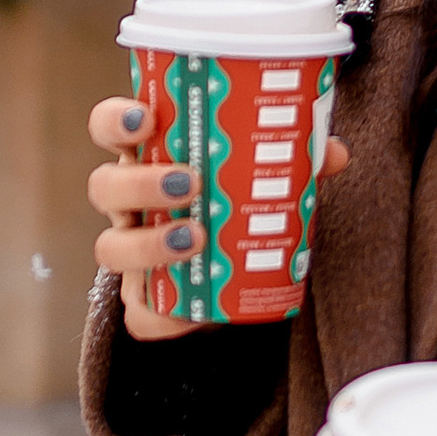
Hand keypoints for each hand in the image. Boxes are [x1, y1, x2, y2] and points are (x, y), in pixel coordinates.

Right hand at [86, 93, 348, 340]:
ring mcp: (132, 251)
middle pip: (104, 186)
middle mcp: (131, 203)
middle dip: (138, 182)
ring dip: (147, 244)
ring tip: (196, 237)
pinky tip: (191, 314)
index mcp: (150, 157)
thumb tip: (332, 152)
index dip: (115, 119)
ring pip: (109, 248)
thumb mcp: (266, 176)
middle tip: (188, 183)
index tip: (145, 118)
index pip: (111, 127)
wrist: (237, 277)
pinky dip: (162, 317)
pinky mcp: (145, 301)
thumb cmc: (240, 204)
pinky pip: (137, 315)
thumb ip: (294, 159)